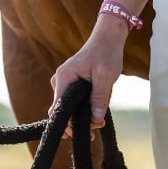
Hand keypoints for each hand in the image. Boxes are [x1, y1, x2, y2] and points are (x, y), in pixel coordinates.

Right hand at [49, 19, 126, 134]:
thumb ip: (99, 98)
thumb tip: (96, 120)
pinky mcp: (72, 84)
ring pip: (68, 108)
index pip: (59, 108)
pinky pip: (73, 102)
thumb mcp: (105, 76)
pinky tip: (96, 114)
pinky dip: (83, 110)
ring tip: (100, 121)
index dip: (70, 123)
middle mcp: (60, 80)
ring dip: (82, 117)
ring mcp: (65, 82)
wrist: (108, 38)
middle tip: (98, 125)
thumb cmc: (105, 53)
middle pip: (62, 110)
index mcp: (64, 77)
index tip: (87, 130)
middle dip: (78, 122)